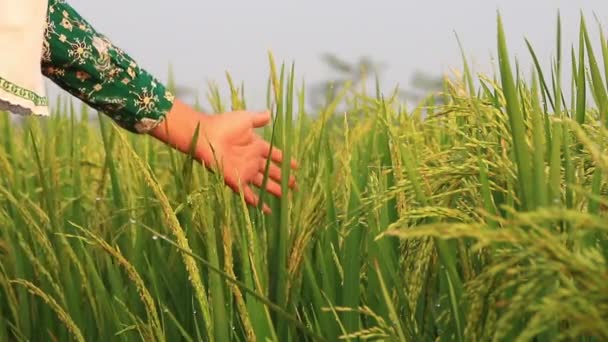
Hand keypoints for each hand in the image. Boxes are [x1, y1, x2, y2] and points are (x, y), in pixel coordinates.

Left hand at [150, 100, 296, 213]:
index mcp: (256, 146)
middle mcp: (252, 160)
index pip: (275, 155)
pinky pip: (249, 195)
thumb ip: (258, 119)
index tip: (296, 166)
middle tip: (294, 186)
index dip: (285, 160)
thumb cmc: (224, 125)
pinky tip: (267, 211)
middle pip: (272, 172)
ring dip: (275, 190)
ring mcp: (245, 171)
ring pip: (264, 184)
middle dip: (283, 179)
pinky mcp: (237, 181)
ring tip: (286, 198)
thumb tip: (270, 115)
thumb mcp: (245, 119)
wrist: (206, 137)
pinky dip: (259, 203)